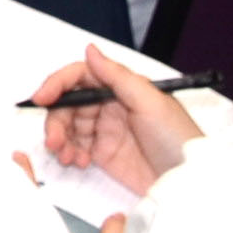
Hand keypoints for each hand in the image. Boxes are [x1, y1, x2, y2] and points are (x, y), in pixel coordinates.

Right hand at [35, 46, 196, 198]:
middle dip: (56, 120)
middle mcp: (110, 106)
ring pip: (70, 127)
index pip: (81, 77)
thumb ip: (118, 77)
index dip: (58, 84)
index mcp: (121, 88)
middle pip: (69, 104)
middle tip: (53, 139)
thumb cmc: (178, 138)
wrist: (190, 182)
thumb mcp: (151, 102)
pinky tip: (76, 162)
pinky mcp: (105, 155)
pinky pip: (77, 148)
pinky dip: (70, 153)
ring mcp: (107, 131)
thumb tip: (90, 50)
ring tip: (64, 155)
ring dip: (60, 138)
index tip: (42, 98)